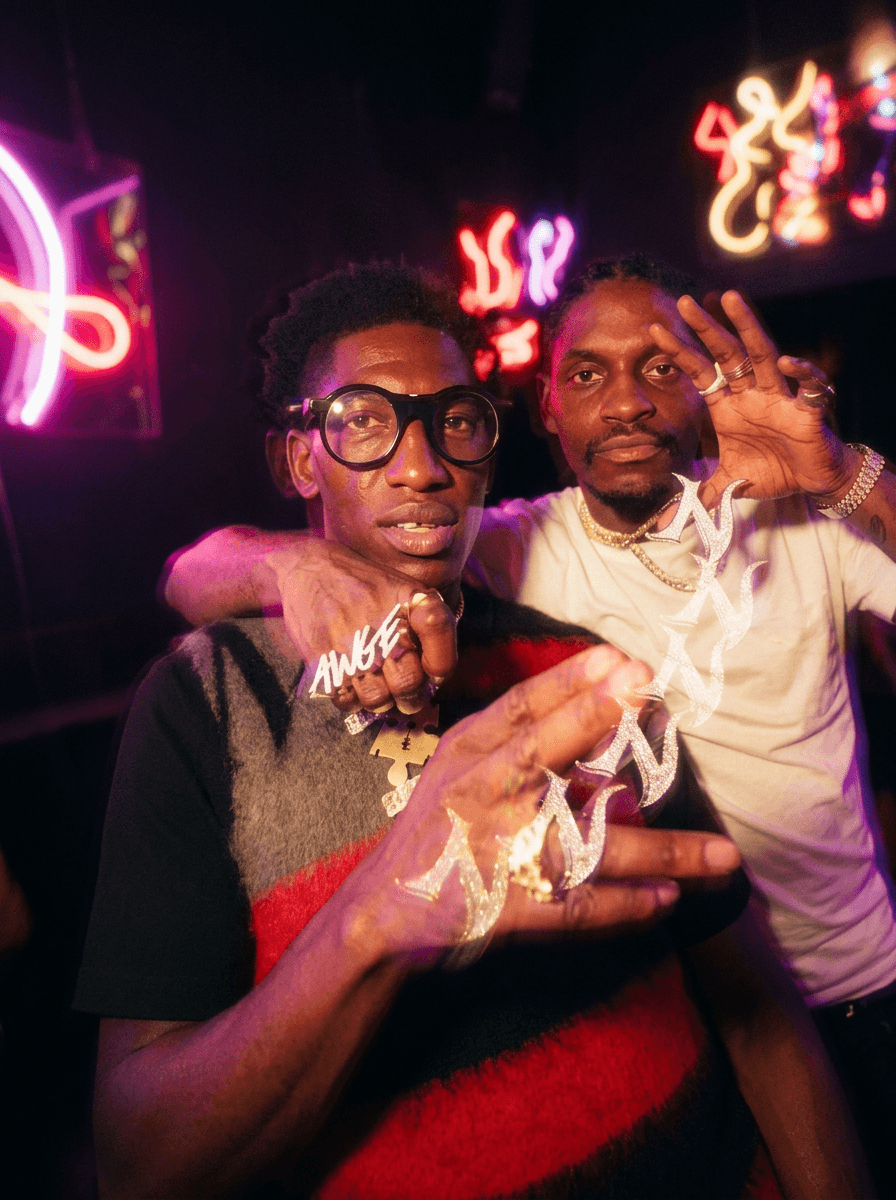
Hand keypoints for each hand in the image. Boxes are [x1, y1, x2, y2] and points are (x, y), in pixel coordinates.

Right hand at [268, 539, 458, 712]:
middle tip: (405, 695)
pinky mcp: (322, 660)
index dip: (440, 669)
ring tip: (378, 689)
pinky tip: (353, 684)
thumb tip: (437, 677)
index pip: (441, 652)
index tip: (433, 673)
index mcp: (411, 605)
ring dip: (381, 701)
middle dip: (411, 698)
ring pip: (377, 699)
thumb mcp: (406, 589)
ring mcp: (351, 646)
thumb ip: (431, 626)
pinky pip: (345, 700)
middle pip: (409, 684)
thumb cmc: (366, 586)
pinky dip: (352, 700)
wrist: (310, 569)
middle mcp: (383, 626)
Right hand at [346, 646, 741, 958]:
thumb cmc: (438, 827)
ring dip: (657, 850)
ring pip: (581, 844)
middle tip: (645, 687)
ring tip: (722, 854)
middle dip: (592, 718)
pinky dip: (623, 906)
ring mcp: (491, 853)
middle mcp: (477, 794)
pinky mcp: (503, 910)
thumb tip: (604, 713)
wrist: (383, 911)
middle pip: (538, 752)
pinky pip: (574, 909)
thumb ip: (518, 741)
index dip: (569, 681)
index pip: (519, 708)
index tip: (619, 657)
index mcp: (467, 753)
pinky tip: (668, 900)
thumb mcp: (461, 768)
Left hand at [650, 291, 857, 509]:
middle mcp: (751, 394)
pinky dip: (800, 373)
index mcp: (729, 406)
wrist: (812, 480)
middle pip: (726, 354)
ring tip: (730, 299)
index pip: (700, 373)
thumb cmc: (772, 471)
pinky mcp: (808, 411)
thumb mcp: (729, 483)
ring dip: (747, 327)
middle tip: (683, 302)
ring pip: (763, 354)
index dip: (679, 353)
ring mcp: (779, 397)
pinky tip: (788, 362)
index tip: (653, 329)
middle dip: (705, 328)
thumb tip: (667, 521)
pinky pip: (807, 387)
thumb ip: (700, 496)